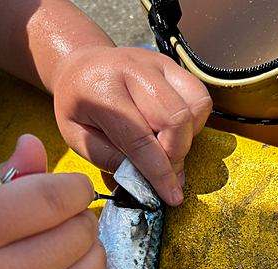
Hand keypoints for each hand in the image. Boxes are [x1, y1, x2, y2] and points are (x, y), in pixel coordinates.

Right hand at [0, 135, 105, 268]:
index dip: (73, 187)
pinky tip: (55, 268)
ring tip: (62, 239)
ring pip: (92, 263)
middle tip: (65, 215)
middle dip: (80, 215)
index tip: (74, 186)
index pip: (49, 201)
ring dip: (87, 244)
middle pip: (77, 231)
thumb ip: (3, 178)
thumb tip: (33, 144)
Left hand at [52, 47, 211, 205]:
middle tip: (168, 174)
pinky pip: (200, 98)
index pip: (140, 139)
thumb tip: (146, 180)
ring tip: (167, 147)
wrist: (80, 66)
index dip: (159, 173)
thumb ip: (111, 160)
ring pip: (195, 107)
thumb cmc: (77, 105)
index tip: (171, 196)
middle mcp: (133, 70)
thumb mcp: (78, 139)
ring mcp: (157, 64)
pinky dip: (194, 122)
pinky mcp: (172, 65)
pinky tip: (174, 131)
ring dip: (187, 139)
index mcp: (102, 90)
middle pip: (176, 120)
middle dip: (176, 157)